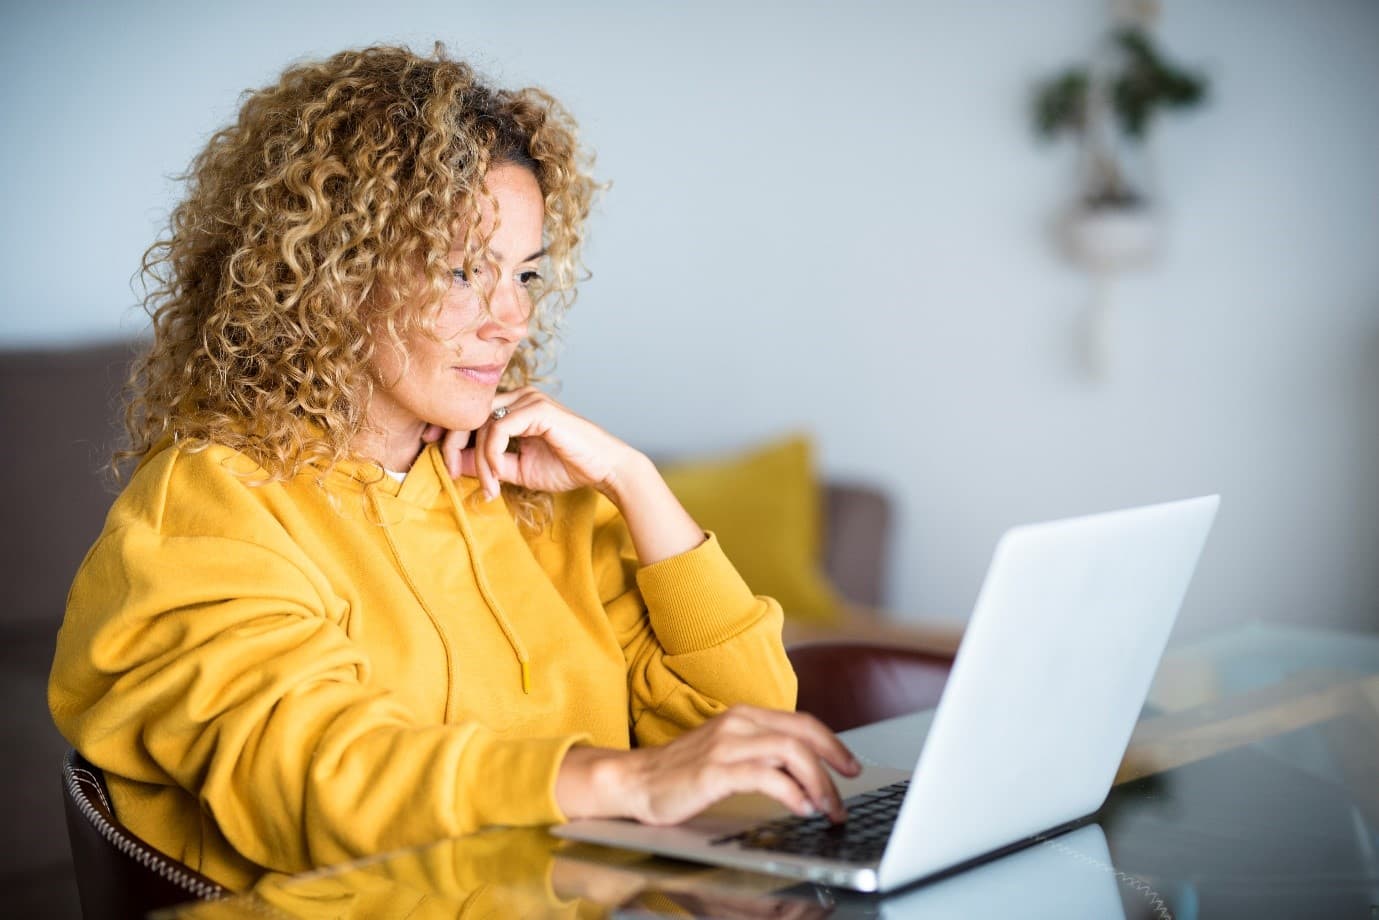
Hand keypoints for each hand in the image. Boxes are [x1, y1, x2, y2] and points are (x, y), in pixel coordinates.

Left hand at [426, 388, 639, 499]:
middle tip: (448, 472)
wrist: (603, 470)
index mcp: (514, 406)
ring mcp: (529, 399)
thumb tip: (453, 463)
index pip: (470, 413)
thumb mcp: (516, 469)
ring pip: (482, 425)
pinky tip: (499, 475)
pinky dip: (492, 455)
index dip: (447, 430)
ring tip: (489, 486)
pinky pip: (499, 430)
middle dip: (452, 444)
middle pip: (469, 414)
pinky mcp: (538, 409)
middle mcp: (519, 397)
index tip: (430, 450)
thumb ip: (487, 464)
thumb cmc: (567, 467)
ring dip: (478, 460)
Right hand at [555, 705, 861, 825]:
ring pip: (791, 753)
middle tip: (846, 793)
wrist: (635, 780)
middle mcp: (738, 723)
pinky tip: (800, 808)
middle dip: (834, 763)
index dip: (832, 743)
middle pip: (803, 734)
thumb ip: (761, 753)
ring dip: (818, 783)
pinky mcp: (715, 770)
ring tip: (826, 808)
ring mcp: (726, 744)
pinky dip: (791, 793)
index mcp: (744, 715)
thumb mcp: (727, 753)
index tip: (850, 766)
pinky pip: (766, 776)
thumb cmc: (681, 772)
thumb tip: (803, 773)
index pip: (802, 722)